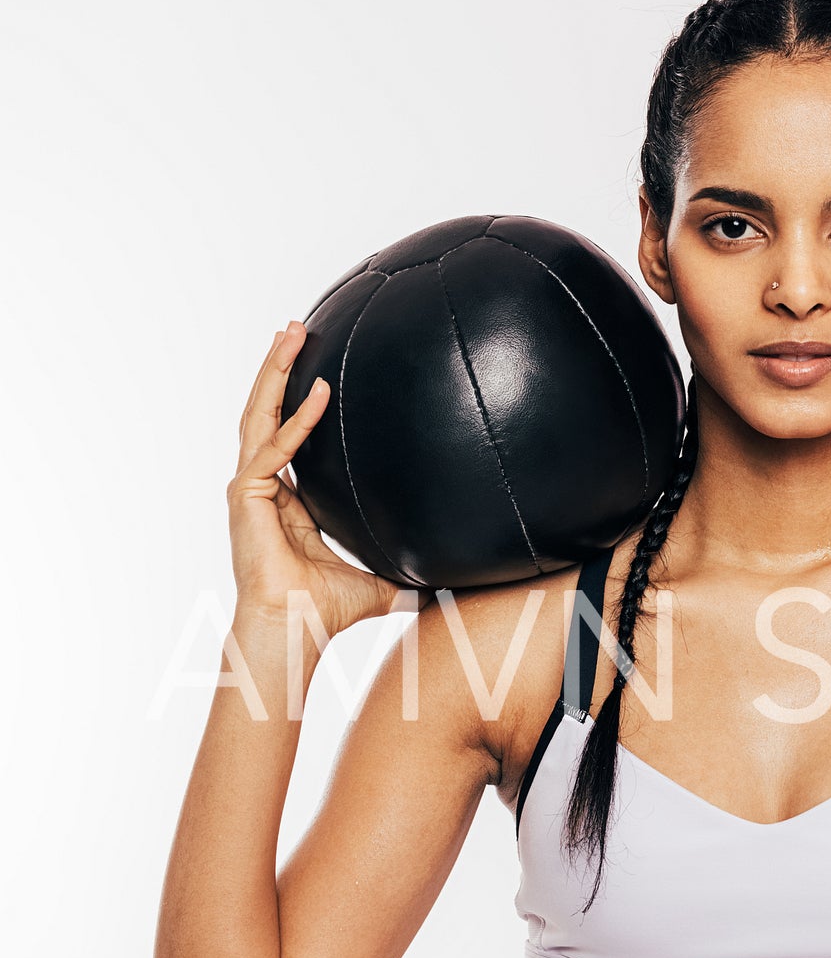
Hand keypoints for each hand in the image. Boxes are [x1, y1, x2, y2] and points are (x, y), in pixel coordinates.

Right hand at [228, 321, 406, 639]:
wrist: (295, 629)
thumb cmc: (327, 611)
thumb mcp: (380, 577)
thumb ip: (409, 566)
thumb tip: (457, 576)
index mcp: (286, 498)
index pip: (286, 433)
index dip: (294, 397)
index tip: (315, 364)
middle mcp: (263, 486)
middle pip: (266, 412)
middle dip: (278, 367)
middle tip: (293, 327)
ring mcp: (250, 489)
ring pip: (259, 416)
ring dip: (275, 373)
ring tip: (289, 334)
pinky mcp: (246, 497)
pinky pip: (273, 449)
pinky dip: (295, 422)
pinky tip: (319, 395)